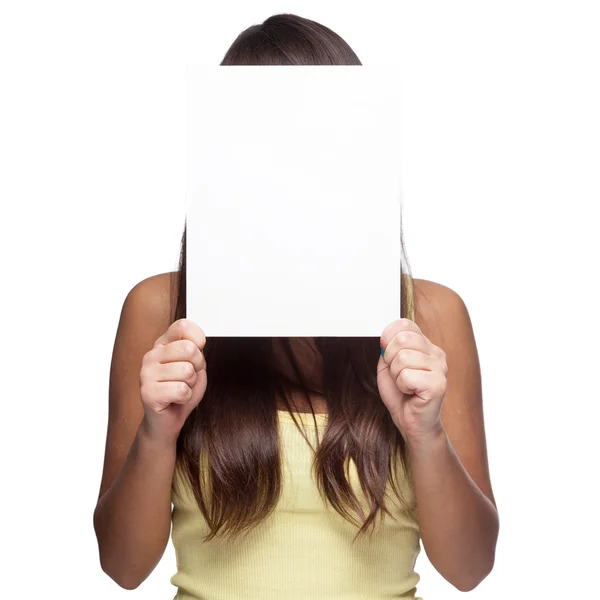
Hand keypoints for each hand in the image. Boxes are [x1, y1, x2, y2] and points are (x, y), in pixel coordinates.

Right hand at [140, 318, 206, 442]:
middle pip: (189, 349)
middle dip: (197, 367)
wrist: (167, 420)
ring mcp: (146, 373)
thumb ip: (195, 349)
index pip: (183, 326)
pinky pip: (182, 390)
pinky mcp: (147, 393)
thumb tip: (197, 343)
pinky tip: (174, 400)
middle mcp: (151, 355)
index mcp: (162, 344)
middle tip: (188, 378)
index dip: (198, 339)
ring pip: (187, 371)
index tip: (197, 352)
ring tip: (180, 389)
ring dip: (191, 385)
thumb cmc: (182, 390)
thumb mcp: (195, 364)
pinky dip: (185, 398)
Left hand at [377, 318, 447, 443]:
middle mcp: (436, 353)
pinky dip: (402, 386)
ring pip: (402, 358)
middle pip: (402, 339)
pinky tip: (411, 392)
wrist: (413, 423)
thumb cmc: (401, 395)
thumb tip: (387, 337)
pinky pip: (407, 376)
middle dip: (390, 359)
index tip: (388, 355)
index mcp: (426, 345)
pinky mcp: (438, 384)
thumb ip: (387, 347)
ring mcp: (440, 368)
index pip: (404, 324)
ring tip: (405, 385)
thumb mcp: (388, 365)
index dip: (388, 337)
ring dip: (396, 375)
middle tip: (397, 374)